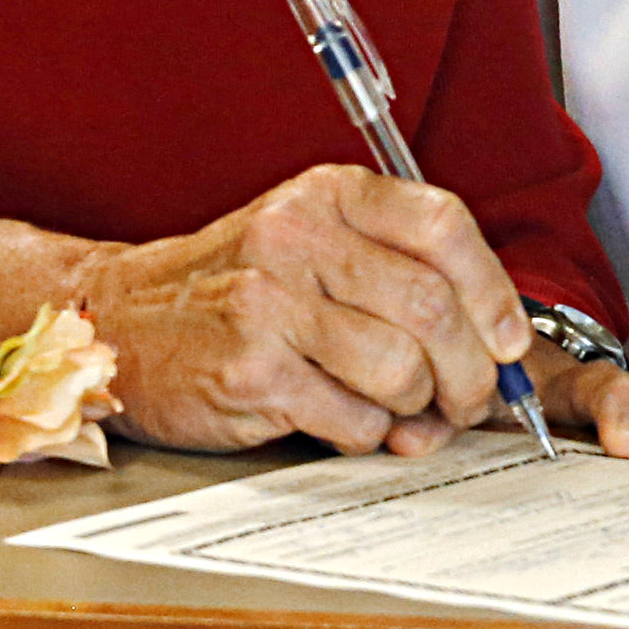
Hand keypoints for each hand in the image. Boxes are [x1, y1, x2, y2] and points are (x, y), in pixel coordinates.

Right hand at [70, 165, 544, 455]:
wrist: (120, 322)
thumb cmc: (238, 287)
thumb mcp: (315, 239)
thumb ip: (399, 271)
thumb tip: (494, 347)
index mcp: (330, 195)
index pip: (444, 227)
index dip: (494, 292)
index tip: (509, 341)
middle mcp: (298, 237)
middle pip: (432, 307)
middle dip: (472, 370)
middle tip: (472, 400)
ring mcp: (268, 305)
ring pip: (401, 368)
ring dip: (422, 407)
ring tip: (408, 412)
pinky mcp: (248, 373)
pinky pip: (353, 418)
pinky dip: (371, 433)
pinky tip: (354, 423)